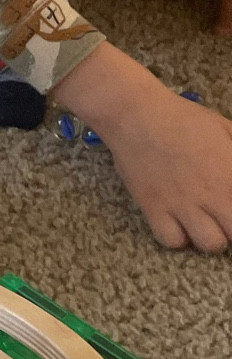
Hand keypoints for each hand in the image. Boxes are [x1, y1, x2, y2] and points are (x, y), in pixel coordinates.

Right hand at [53, 42, 231, 250]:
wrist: (136, 115)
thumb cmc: (184, 118)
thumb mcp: (225, 128)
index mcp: (230, 175)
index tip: (230, 203)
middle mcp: (210, 195)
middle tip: (223, 214)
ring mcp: (181, 205)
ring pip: (209, 244)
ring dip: (211, 235)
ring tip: (204, 221)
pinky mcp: (154, 209)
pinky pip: (172, 240)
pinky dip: (178, 236)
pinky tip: (177, 222)